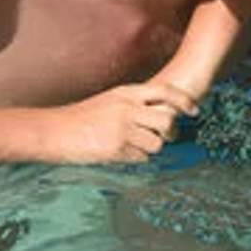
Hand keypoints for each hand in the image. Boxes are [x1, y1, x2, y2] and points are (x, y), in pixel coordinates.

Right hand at [52, 81, 199, 163]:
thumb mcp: (110, 101)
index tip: (195, 111)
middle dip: (170, 132)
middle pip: (168, 120)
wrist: (55, 131)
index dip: (184, 101)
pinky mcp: (116, 148)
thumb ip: (134, 104)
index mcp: (127, 93)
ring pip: (157, 143)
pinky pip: (140, 158)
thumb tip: (160, 115)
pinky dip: (135, 158)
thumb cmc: (82, 117)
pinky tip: (119, 153)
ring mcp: (123, 129)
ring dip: (150, 148)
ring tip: (131, 145)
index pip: (166, 92)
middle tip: (165, 136)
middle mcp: (128, 109)